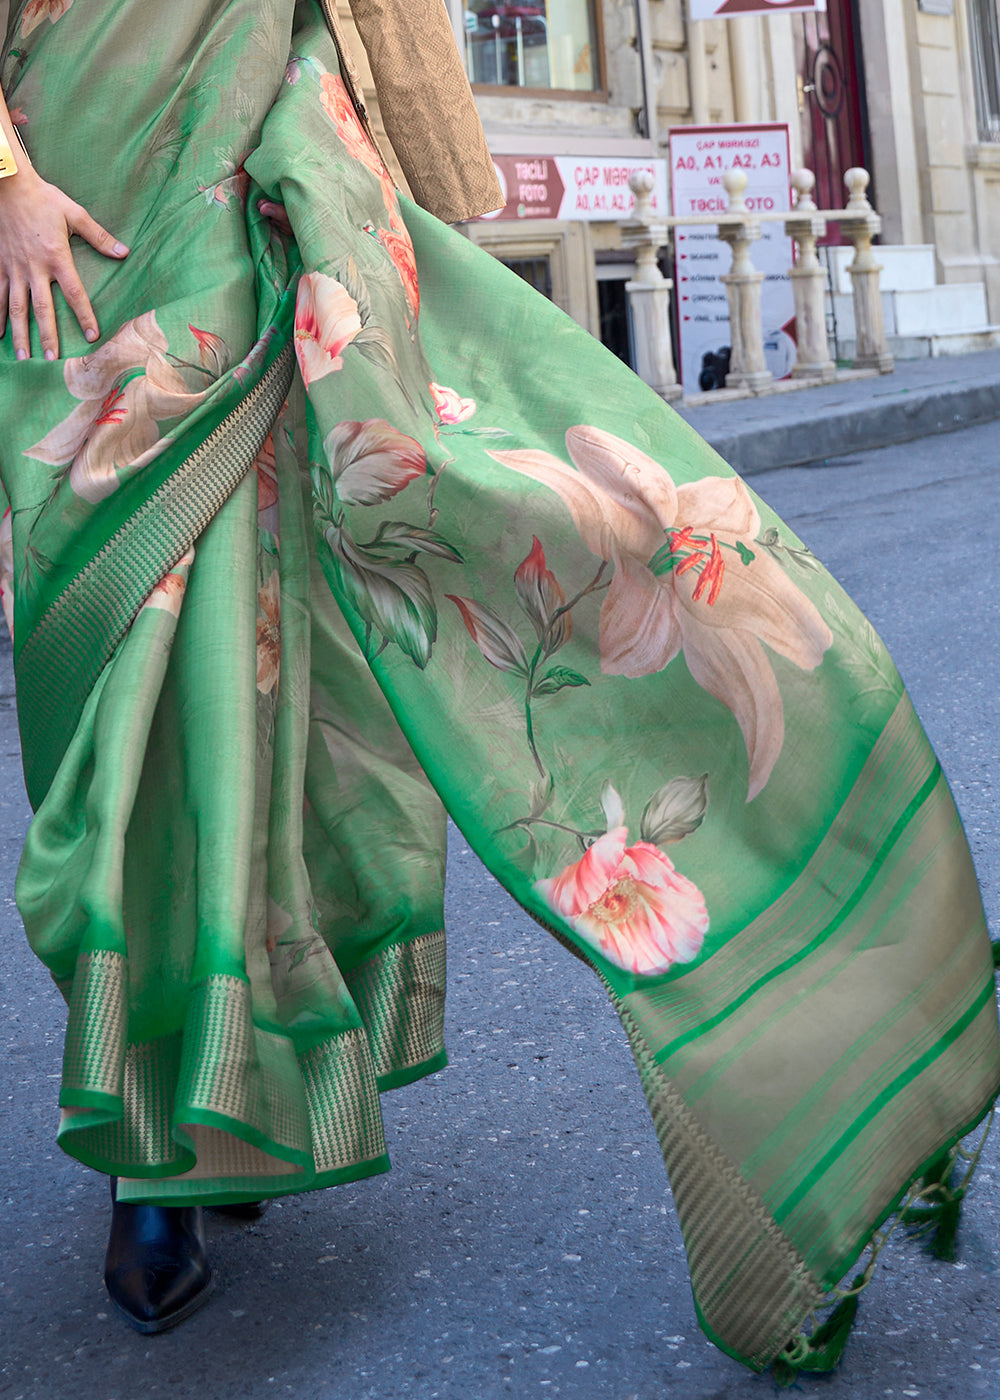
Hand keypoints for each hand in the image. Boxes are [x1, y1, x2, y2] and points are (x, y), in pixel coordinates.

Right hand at [0, 167, 128, 359]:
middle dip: (47, 335)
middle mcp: (34, 267)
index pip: (74, 293)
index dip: (84, 316)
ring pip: (16, 307)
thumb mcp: (74, 213)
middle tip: (52, 359)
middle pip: (42, 308)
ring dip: (20, 334)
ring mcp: (14, 268)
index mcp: (57, 257)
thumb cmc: (43, 198)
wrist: (7, 185)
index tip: (92, 336)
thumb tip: (124, 252)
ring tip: (24, 357)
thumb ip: (99, 236)